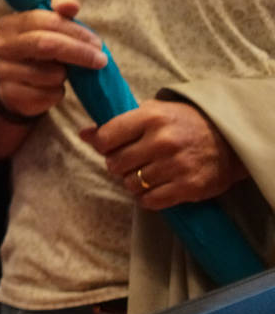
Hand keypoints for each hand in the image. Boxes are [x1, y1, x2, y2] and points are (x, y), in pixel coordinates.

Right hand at [0, 0, 106, 118]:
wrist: (16, 81)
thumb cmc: (40, 47)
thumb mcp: (50, 24)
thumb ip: (61, 8)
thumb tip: (71, 5)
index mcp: (10, 23)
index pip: (46, 21)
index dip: (75, 31)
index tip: (97, 43)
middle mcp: (1, 45)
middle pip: (46, 44)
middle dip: (79, 52)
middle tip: (100, 60)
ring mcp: (3, 70)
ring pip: (50, 73)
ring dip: (65, 75)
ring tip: (62, 73)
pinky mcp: (10, 94)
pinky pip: (46, 95)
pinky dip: (57, 93)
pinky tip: (53, 87)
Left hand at [85, 100, 248, 209]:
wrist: (229, 139)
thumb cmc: (184, 123)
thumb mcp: (153, 112)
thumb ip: (119, 123)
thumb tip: (84, 134)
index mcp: (151, 117)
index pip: (106, 137)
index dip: (101, 145)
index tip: (108, 147)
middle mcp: (163, 141)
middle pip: (115, 163)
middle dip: (117, 165)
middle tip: (130, 162)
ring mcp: (177, 165)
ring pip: (131, 184)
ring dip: (133, 182)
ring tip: (145, 173)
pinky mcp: (189, 187)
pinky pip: (150, 201)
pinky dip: (147, 198)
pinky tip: (155, 187)